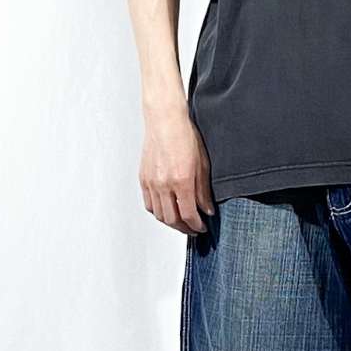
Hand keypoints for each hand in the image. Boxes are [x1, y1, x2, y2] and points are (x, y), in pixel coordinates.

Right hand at [140, 103, 216, 234]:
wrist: (165, 121)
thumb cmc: (184, 136)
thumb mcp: (202, 164)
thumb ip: (204, 191)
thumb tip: (207, 209)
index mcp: (181, 180)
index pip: (188, 214)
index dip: (196, 225)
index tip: (202, 227)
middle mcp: (164, 184)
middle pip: (172, 219)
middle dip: (184, 228)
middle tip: (193, 229)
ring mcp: (151, 183)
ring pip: (159, 215)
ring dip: (171, 223)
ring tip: (181, 223)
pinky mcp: (143, 179)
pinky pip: (149, 204)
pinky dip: (158, 213)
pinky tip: (167, 211)